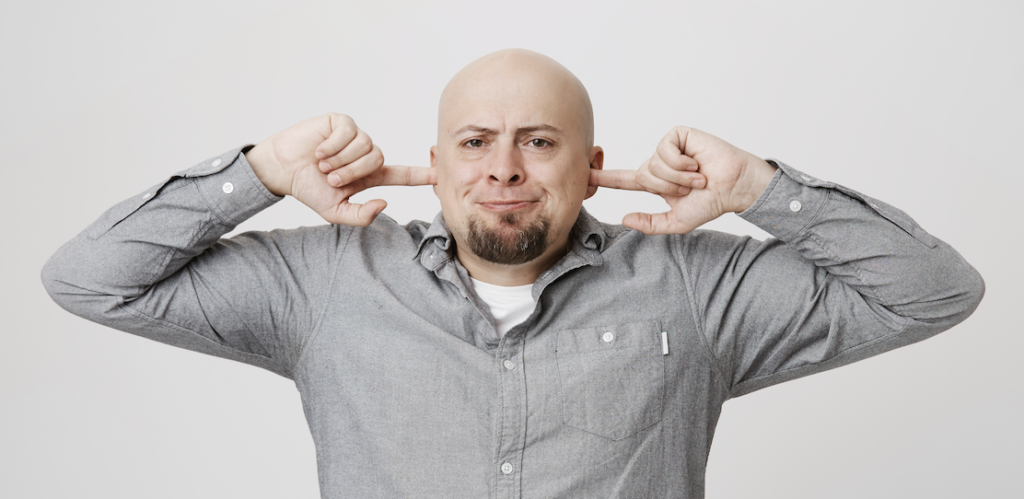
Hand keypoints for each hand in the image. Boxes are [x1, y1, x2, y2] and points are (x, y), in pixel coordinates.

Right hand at [245, 113, 435, 225]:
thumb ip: (361, 215)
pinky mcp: (341, 122)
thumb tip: (385, 204)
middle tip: (331, 177)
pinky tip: (319, 150)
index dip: (421, 174)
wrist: (282, 169)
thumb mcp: (335, 211)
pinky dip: (332, 146)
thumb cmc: (308, 188)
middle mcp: (365, 154)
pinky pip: (349, 132)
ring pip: (366, 146)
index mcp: (369, 175)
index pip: (402, 174)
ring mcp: (354, 136)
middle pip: (379, 160)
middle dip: (353, 172)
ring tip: (322, 164)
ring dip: (342, 160)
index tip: (440, 174)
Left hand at [590, 126, 776, 233]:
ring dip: (677, 176)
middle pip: (642, 176)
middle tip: (691, 187)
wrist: (735, 187)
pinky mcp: (678, 135)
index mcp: (656, 182)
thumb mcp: (677, 221)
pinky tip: (697, 162)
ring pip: (654, 164)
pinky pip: (664, 150)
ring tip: (697, 176)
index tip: (584, 175)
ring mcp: (668, 148)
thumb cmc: (711, 202)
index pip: (624, 180)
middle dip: (668, 187)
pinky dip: (681, 162)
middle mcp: (659, 163)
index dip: (604, 178)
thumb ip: (651, 224)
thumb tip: (625, 219)